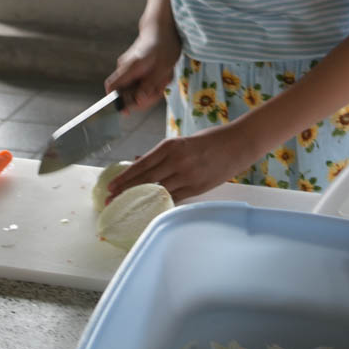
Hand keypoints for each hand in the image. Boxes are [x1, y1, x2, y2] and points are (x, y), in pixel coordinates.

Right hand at [105, 17, 181, 109]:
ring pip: (138, 89)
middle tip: (161, 89)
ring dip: (153, 89)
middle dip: (145, 97)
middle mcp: (125, 68)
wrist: (163, 28)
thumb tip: (138, 101)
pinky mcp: (137, 69)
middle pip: (127, 93)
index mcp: (129, 67)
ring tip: (164, 78)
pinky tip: (163, 76)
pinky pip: (143, 83)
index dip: (115, 101)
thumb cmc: (164, 45)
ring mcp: (130, 69)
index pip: (112, 86)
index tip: (126, 111)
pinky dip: (153, 84)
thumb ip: (149, 85)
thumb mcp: (162, 68)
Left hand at [106, 123, 252, 202]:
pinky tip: (149, 208)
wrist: (238, 144)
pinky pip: (174, 198)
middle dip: (126, 191)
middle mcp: (176, 161)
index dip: (124, 177)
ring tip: (125, 207)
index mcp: (171, 146)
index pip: (141, 165)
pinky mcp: (197, 188)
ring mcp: (187, 176)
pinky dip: (160, 203)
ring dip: (140, 200)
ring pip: (157, 191)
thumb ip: (161, 154)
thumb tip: (139, 161)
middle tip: (110, 201)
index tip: (111, 186)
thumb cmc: (210, 139)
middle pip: (145, 180)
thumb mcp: (182, 141)